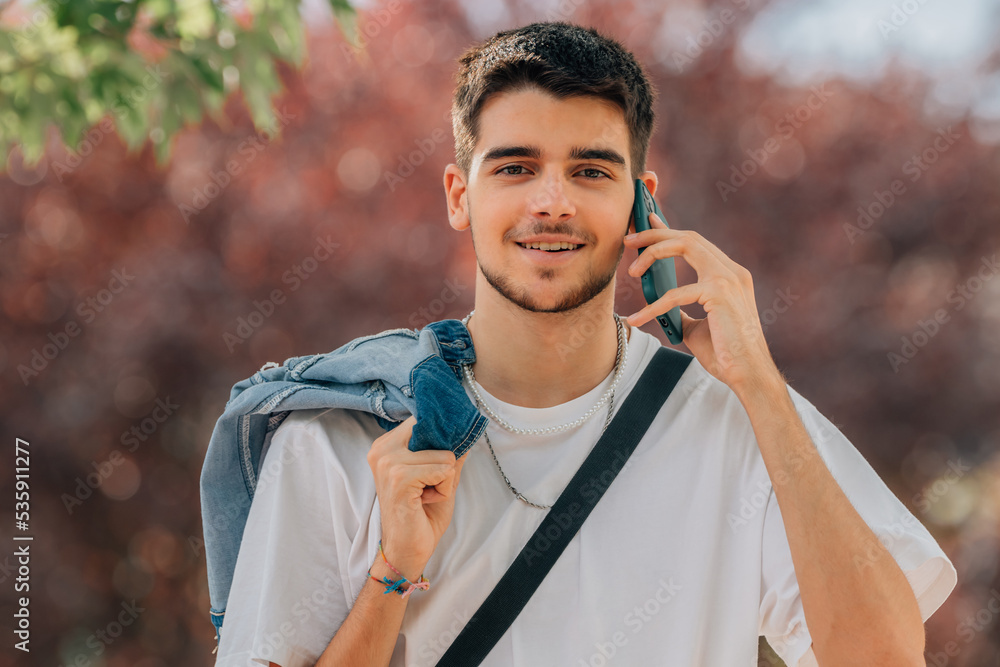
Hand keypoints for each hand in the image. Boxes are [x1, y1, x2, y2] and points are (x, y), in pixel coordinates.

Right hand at [366, 415, 468, 579]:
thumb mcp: (442, 474)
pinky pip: (443, 469)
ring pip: (444, 454)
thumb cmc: (423, 513)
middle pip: (437, 432)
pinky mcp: (398, 478)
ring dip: (444, 478)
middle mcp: (382, 448)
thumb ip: (450, 450)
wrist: (408, 550)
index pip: (424, 418)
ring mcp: (387, 462)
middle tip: (428, 485)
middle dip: (444, 461)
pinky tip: (425, 501)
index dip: (441, 437)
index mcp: (387, 444)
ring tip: (426, 494)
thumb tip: (467, 427)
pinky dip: (443, 488)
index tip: (440, 459)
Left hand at [623, 212, 781, 391]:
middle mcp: (731, 271)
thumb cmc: (725, 354)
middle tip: (629, 239)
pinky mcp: (720, 294)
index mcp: (729, 275)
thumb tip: (662, 308)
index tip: (648, 221)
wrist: (747, 375)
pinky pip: (677, 293)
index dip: (669, 230)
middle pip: (689, 237)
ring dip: (653, 253)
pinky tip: (636, 319)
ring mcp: (728, 279)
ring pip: (685, 246)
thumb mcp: (697, 328)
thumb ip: (682, 312)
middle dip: (656, 233)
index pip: (696, 243)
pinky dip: (653, 306)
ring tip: (631, 271)